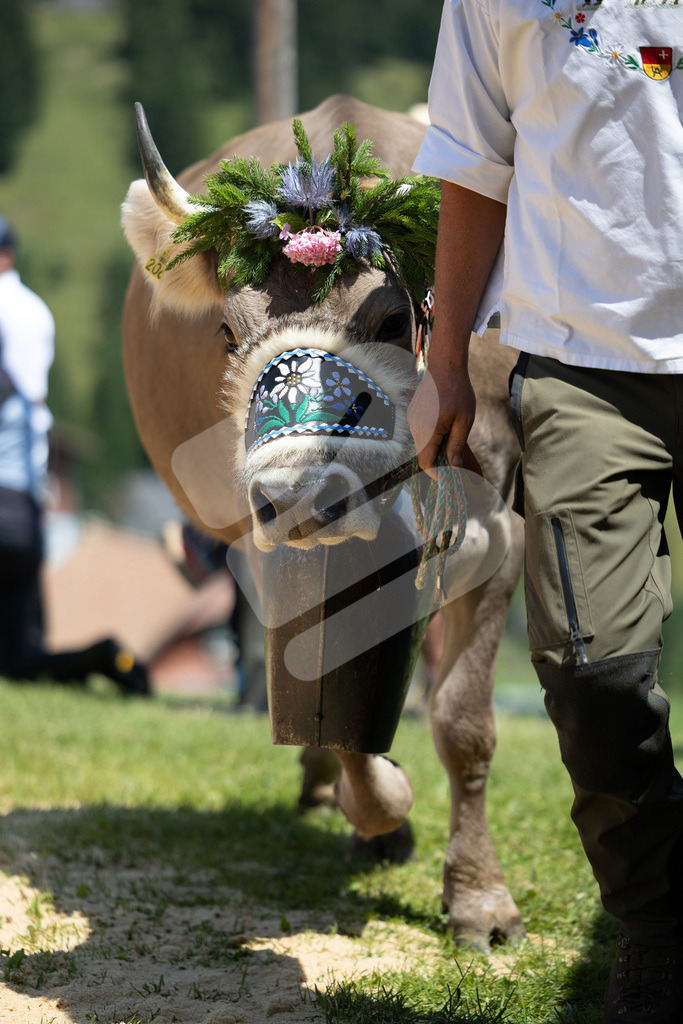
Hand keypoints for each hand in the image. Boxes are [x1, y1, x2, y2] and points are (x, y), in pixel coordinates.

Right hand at [407, 362, 480, 479]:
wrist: (445, 367)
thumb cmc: (458, 392)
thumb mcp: (464, 421)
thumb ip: (457, 445)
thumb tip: (453, 466)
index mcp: (428, 431)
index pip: (426, 462)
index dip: (436, 473)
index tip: (449, 476)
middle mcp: (415, 427)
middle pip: (423, 454)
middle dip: (438, 460)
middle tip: (455, 459)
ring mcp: (412, 419)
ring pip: (422, 443)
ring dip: (435, 446)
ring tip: (452, 437)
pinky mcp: (412, 413)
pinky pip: (420, 431)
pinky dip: (431, 435)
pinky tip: (444, 425)